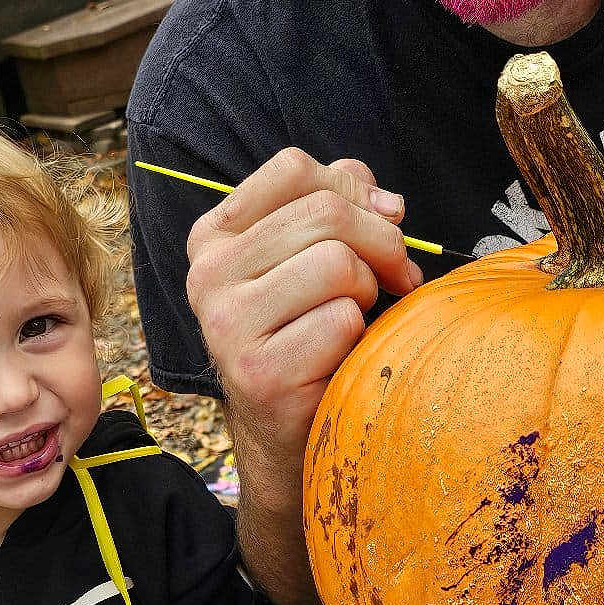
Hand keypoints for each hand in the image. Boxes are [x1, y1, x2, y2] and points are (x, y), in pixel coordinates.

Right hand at [185, 149, 421, 478]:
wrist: (285, 434)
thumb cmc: (305, 337)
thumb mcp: (308, 259)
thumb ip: (337, 208)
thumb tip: (386, 201)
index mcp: (212, 240)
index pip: (293, 170)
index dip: (353, 190)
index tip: (384, 223)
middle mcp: (207, 278)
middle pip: (324, 214)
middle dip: (380, 243)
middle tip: (396, 278)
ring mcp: (227, 328)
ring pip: (336, 265)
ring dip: (367, 293)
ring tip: (357, 321)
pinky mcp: (259, 374)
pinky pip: (341, 322)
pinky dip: (359, 339)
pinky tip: (341, 360)